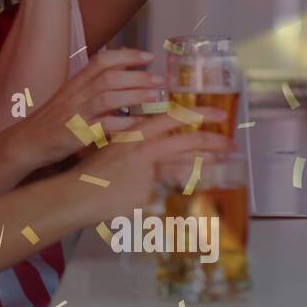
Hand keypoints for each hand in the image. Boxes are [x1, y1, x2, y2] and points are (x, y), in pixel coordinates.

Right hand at [5, 48, 174, 167]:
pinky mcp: (76, 134)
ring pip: (106, 97)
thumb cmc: (53, 120)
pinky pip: (102, 126)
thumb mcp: (71, 95)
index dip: (127, 55)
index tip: (149, 57)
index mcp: (76, 82)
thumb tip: (123, 68)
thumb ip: (94, 83)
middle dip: (137, 76)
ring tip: (155, 97)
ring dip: (134, 95)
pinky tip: (139, 125)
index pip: (102, 60)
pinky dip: (123, 124)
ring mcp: (75, 113)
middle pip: (109, 76)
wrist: (28, 141)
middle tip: (159, 80)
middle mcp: (75, 94)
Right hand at [71, 114, 234, 219]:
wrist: (77, 193)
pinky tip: (203, 186)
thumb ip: (137, 145)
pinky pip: (174, 187)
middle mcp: (143, 148)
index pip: (171, 117)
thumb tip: (156, 146)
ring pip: (184, 162)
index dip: (197, 113)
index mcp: (135, 133)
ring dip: (206, 161)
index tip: (216, 114)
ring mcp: (146, 171)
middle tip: (229, 139)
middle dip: (211, 136)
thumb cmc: (92, 173)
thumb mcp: (114, 149)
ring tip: (223, 160)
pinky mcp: (148, 191)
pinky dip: (188, 186)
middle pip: (185, 137)